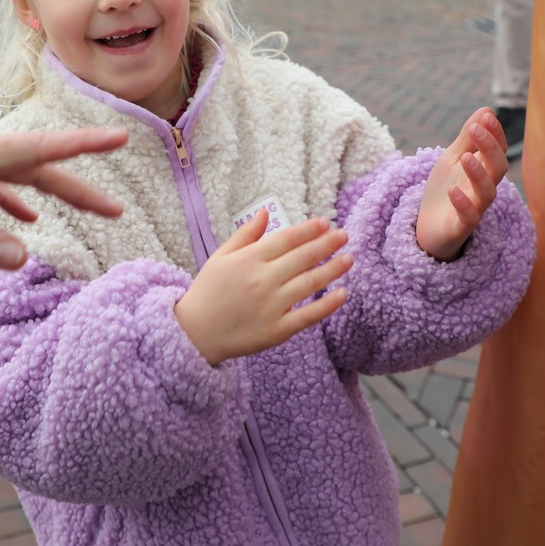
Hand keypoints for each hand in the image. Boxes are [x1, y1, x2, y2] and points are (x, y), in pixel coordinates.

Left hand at [0, 123, 126, 268]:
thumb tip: (23, 256)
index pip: (35, 150)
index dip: (81, 146)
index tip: (122, 135)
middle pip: (35, 166)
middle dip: (79, 184)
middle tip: (119, 208)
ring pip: (15, 175)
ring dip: (52, 193)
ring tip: (90, 210)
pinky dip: (13, 199)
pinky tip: (27, 221)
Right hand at [174, 210, 352, 365]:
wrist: (195, 332)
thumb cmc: (208, 291)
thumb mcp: (220, 257)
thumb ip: (245, 234)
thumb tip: (266, 213)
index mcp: (249, 260)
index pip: (286, 239)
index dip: (308, 230)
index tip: (325, 222)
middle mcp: (263, 280)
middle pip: (303, 257)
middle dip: (327, 244)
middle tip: (344, 235)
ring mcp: (271, 306)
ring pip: (310, 283)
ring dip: (333, 269)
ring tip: (349, 258)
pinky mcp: (277, 330)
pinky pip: (308, 316)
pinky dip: (327, 305)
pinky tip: (343, 294)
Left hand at [415, 107, 507, 260]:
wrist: (428, 228)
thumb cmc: (445, 190)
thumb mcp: (452, 159)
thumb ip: (468, 139)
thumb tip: (486, 110)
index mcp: (483, 171)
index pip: (498, 150)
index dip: (495, 134)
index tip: (486, 117)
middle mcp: (483, 189)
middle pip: (498, 169)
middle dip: (490, 147)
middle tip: (476, 129)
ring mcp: (474, 209)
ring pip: (488, 193)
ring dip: (479, 174)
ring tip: (465, 157)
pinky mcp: (461, 227)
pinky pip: (469, 217)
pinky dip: (463, 203)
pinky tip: (453, 190)